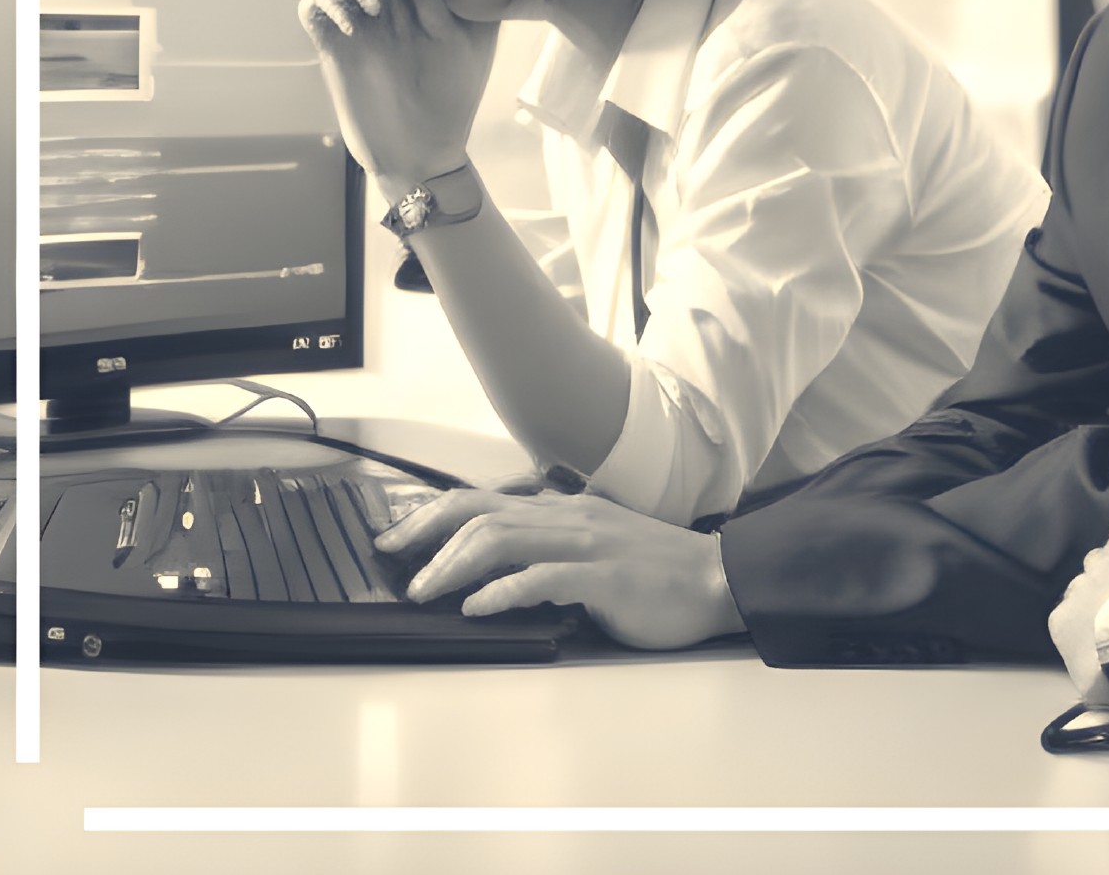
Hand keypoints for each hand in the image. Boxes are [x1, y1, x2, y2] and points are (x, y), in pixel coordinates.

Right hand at [296, 0, 498, 185]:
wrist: (421, 150)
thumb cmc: (452, 98)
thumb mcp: (466, 42)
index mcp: (412, 2)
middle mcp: (380, 9)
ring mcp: (354, 27)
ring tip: (375, 9)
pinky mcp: (332, 49)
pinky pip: (309, 6)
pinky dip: (324, 5)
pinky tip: (352, 27)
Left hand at [377, 486, 744, 650]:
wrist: (715, 580)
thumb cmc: (654, 571)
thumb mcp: (594, 545)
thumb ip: (550, 546)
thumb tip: (495, 565)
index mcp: (564, 509)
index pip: (484, 500)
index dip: (432, 514)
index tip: (396, 537)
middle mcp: (569, 517)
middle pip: (481, 512)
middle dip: (427, 533)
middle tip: (392, 559)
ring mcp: (587, 544)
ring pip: (503, 539)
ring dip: (454, 564)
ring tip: (425, 589)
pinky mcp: (605, 576)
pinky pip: (544, 577)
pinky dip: (503, 590)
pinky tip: (478, 607)